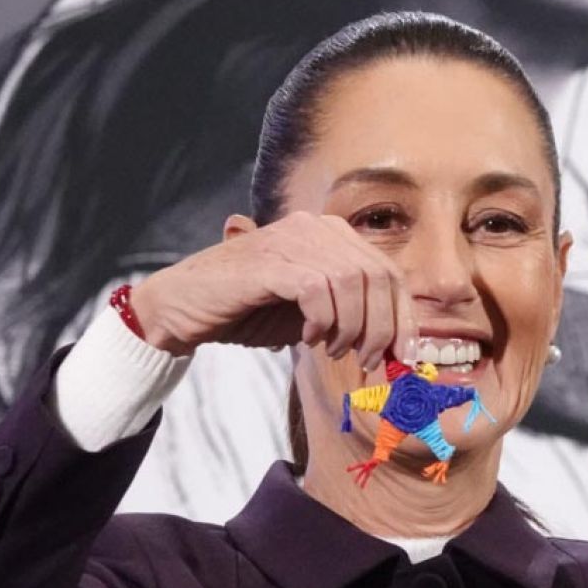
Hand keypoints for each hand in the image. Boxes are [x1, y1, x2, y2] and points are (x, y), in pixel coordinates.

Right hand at [126, 211, 417, 366]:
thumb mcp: (311, 312)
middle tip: (368, 360)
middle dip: (383, 327)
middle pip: (377, 276)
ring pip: (352, 282)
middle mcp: (315, 227)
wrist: (183, 306)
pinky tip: (308, 338)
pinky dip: (322, 321)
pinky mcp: (269, 260)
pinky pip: (317, 290)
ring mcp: (291, 239)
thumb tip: (394, 346)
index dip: (403, 316)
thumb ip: (349, 315)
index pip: (389, 271)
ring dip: (351, 326)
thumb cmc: (247, 309)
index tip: (403, 356)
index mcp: (331, 234)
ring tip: (334, 349)